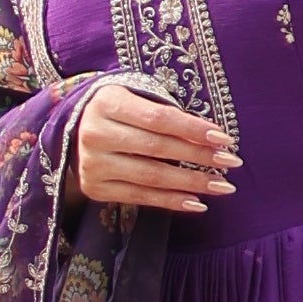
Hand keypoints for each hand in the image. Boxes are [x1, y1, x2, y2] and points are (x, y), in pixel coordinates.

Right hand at [67, 78, 237, 216]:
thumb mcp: (133, 98)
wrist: (71, 132)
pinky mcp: (95, 188)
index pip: (159, 118)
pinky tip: (197, 203)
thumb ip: (164, 113)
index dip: (193, 130)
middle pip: (157, 148)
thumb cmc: (116, 111)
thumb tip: (212, 138)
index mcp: (107, 102)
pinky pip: (140, 197)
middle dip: (199, 156)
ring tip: (222, 185)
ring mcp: (92, 164)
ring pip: (151, 176)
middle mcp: (95, 134)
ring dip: (192, 183)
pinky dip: (171, 201)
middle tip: (231, 162)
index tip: (225, 138)